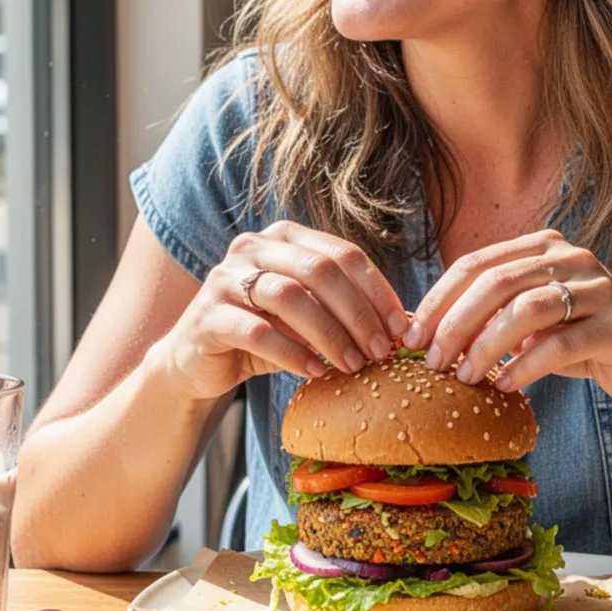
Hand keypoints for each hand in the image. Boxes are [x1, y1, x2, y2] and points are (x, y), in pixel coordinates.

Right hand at [152, 221, 408, 401]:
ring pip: (288, 296)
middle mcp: (253, 247)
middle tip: (379, 351)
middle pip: (319, 270)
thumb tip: (412, 325)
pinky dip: (292, 354)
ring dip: (328, 334)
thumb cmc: (267, 335)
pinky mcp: (206, 316)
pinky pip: (256, 331)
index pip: (344, 254)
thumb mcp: (312, 319)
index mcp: (286, 237)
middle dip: (357, 313)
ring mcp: (225, 278)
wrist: (199, 364)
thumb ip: (349, 312)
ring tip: (352, 365)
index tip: (403, 329)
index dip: (378, 291)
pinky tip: (314, 373)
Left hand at [403, 229, 611, 421]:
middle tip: (432, 360)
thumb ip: (489, 315)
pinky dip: (524, 367)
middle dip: (455, 324)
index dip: (438, 300)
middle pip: (495, 283)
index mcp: (543, 247)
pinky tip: (505, 385)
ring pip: (525, 309)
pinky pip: (558, 344)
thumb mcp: (532, 322)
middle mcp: (571, 257)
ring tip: (465, 376)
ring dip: (486, 346)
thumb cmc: (580, 341)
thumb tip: (421, 330)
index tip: (411, 335)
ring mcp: (598, 288)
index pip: (476, 264)